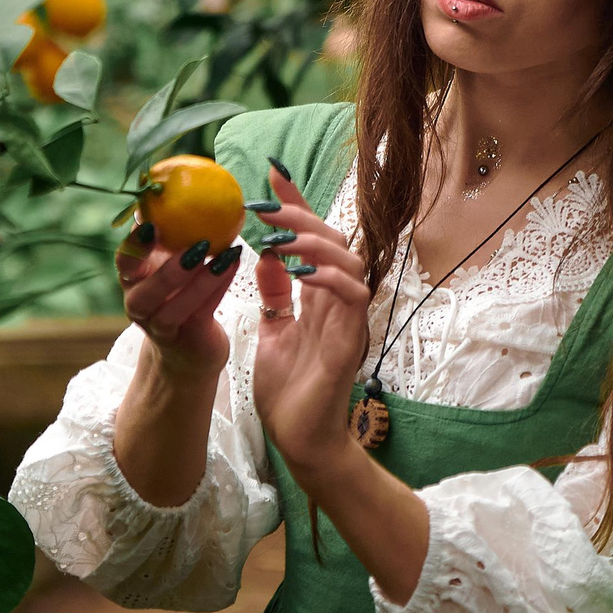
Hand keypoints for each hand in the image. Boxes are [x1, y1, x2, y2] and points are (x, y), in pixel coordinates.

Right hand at [115, 223, 242, 386]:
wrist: (188, 348)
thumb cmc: (180, 293)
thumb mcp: (171, 261)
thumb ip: (174, 233)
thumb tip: (185, 182)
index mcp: (133, 279)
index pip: (125, 260)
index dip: (135, 244)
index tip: (151, 223)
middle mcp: (138, 304)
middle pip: (142, 293)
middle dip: (167, 270)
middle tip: (196, 246)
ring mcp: (159, 326)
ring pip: (171, 308)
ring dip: (198, 282)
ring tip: (222, 257)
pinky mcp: (184, 339)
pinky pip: (200, 313)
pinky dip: (216, 289)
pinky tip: (232, 266)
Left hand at [248, 164, 372, 471]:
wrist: (300, 439)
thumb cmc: (289, 391)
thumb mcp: (273, 331)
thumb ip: (274, 295)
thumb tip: (264, 254)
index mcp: (319, 296)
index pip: (311, 238)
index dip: (296, 204)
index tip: (271, 173)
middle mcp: (338, 301)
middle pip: (332, 239)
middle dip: (298, 215)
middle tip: (261, 204)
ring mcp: (348, 318)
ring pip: (346, 259)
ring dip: (310, 241)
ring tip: (273, 235)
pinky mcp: (350, 339)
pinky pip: (352, 294)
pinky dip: (328, 276)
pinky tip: (298, 269)